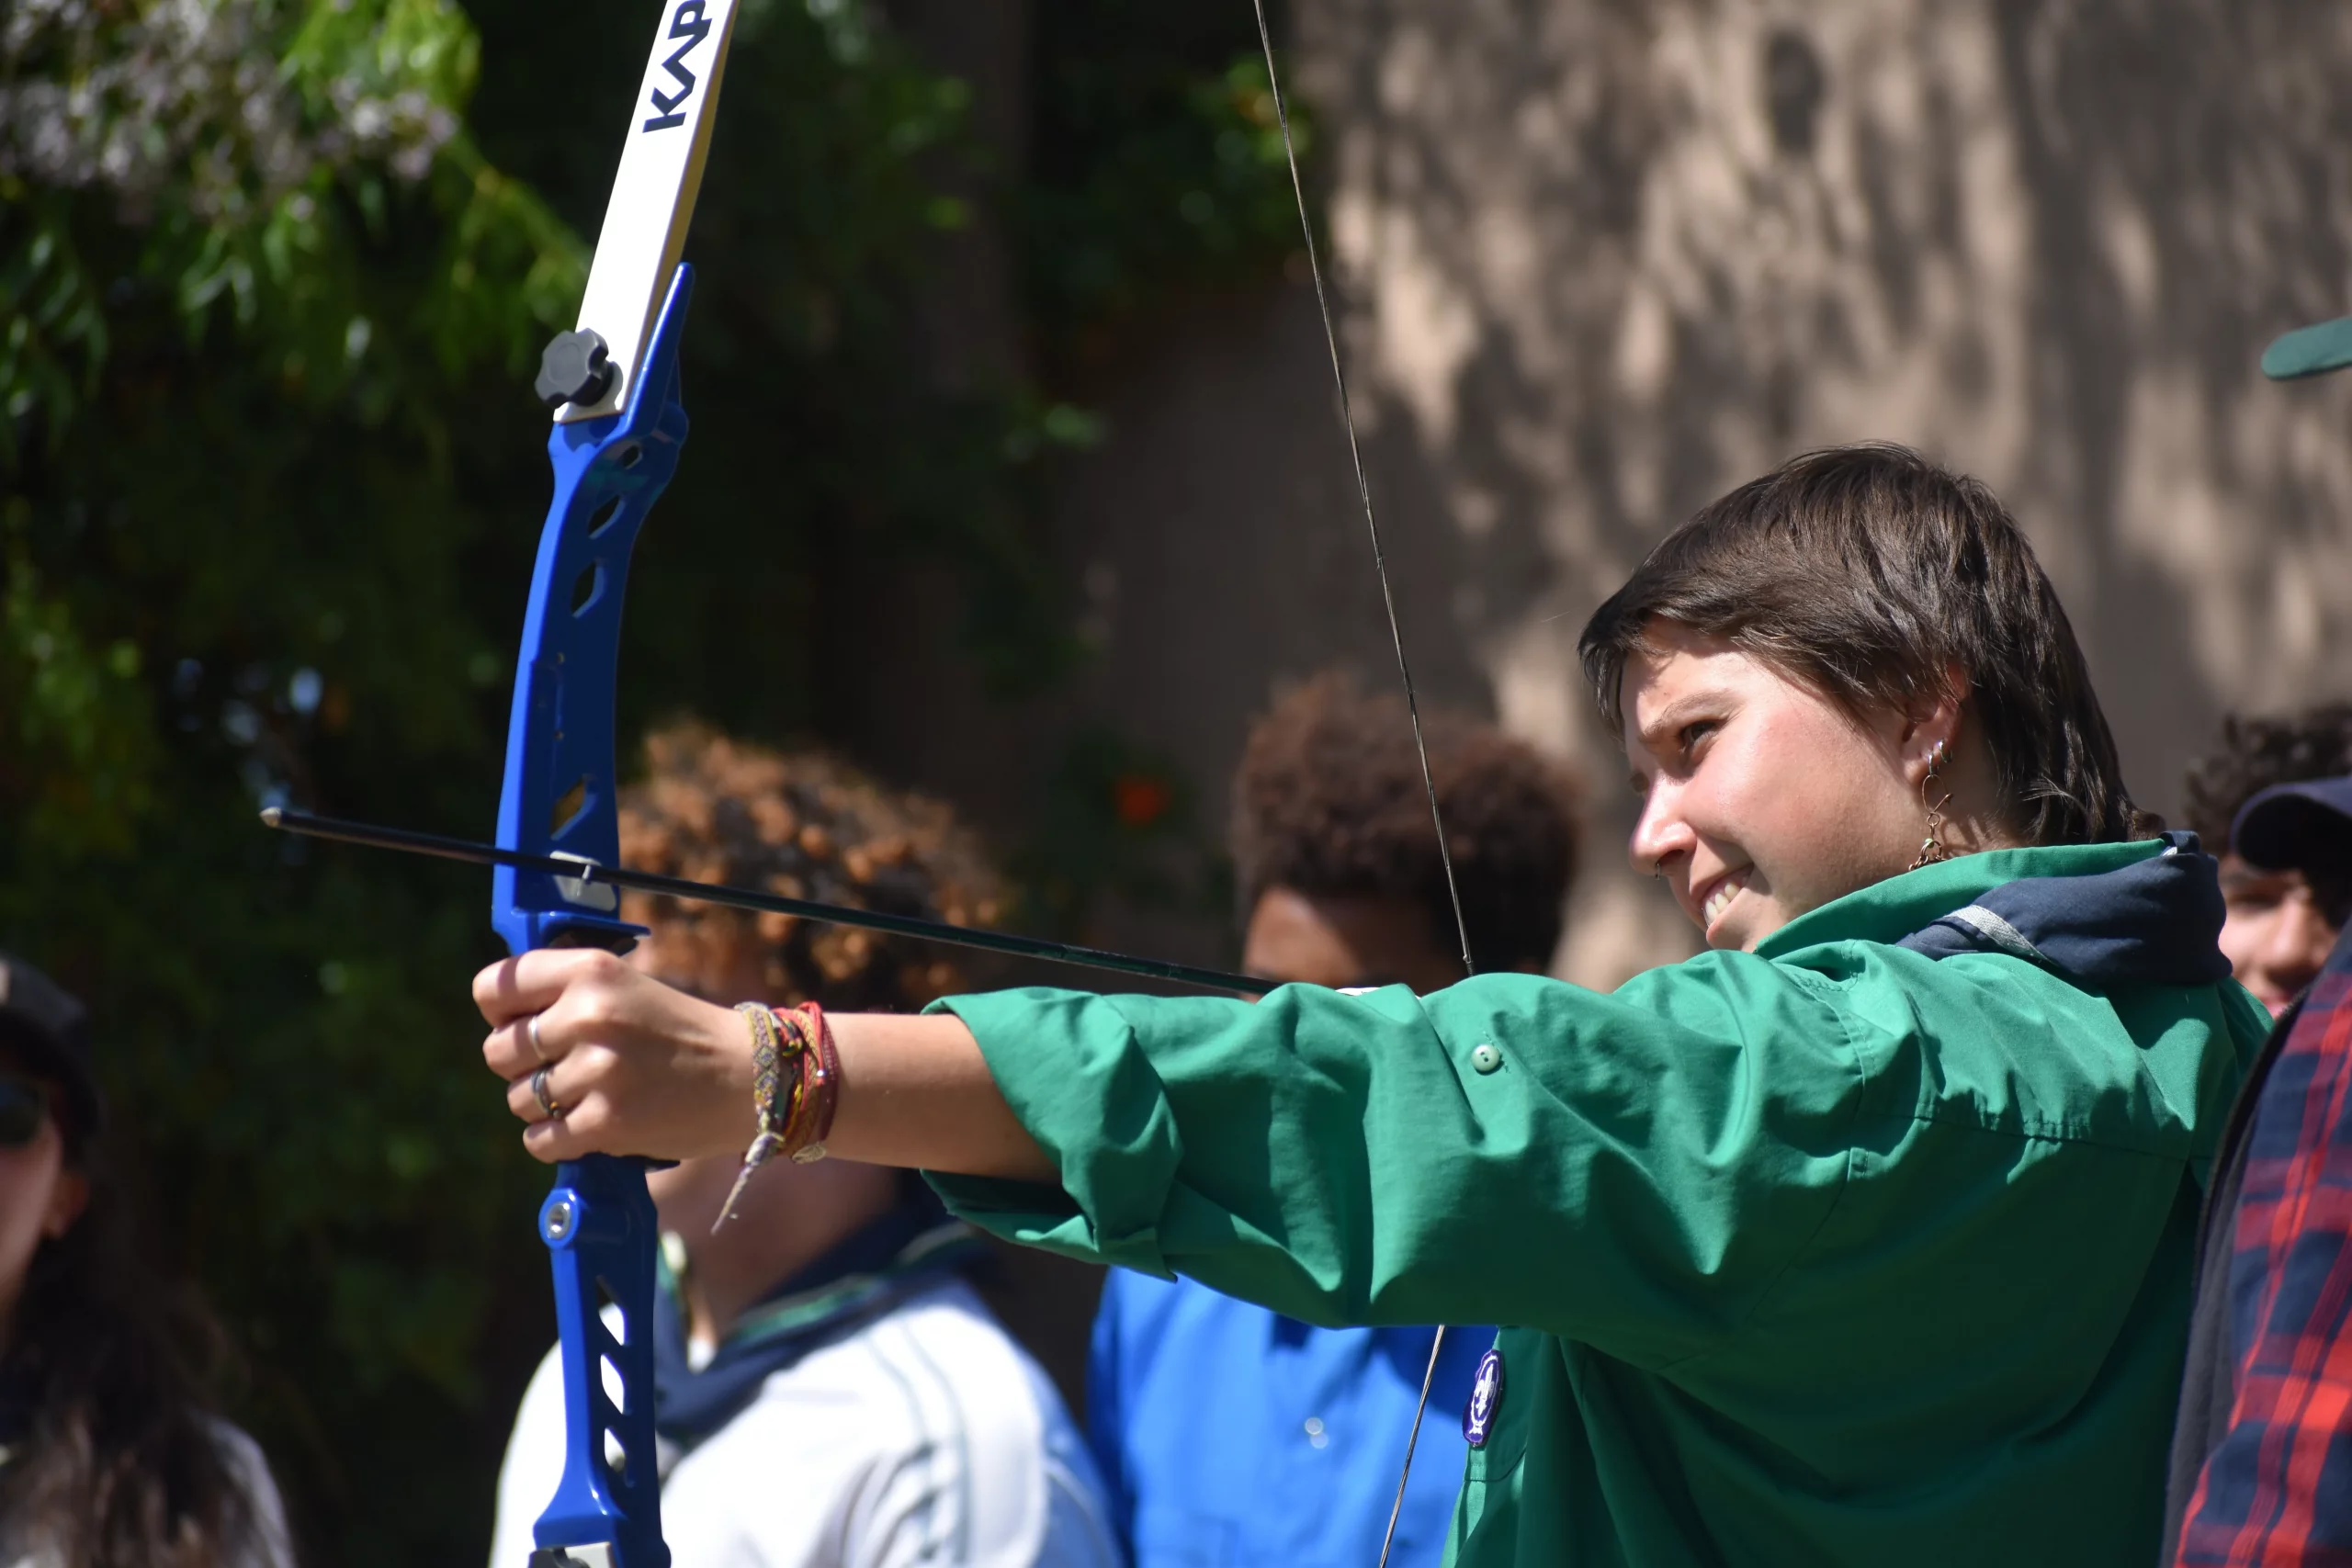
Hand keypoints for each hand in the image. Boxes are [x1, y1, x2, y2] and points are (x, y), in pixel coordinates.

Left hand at [476, 949, 753, 1162]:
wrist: (750, 1077)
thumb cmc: (681, 1034)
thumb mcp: (627, 987)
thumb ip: (565, 995)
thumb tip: (498, 1023)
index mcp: (592, 970)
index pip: (493, 988)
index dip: (503, 1013)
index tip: (527, 1025)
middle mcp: (590, 1014)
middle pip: (498, 1051)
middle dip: (524, 1067)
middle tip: (569, 1067)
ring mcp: (598, 1070)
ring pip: (519, 1100)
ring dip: (546, 1107)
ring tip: (593, 1096)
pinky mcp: (606, 1122)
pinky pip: (539, 1140)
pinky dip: (558, 1142)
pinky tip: (592, 1126)